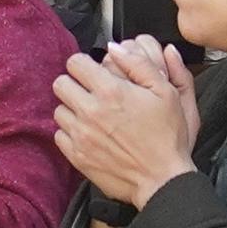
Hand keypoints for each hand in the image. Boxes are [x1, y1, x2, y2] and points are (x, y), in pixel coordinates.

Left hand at [54, 50, 194, 209]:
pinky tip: (89, 135)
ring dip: (72, 109)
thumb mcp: (167, 93)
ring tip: (92, 116)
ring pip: (59, 109)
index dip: (85, 65)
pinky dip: (71, 133)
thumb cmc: (168, 137)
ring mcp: (81, 135)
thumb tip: (114, 47)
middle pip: (60, 83)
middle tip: (91, 93)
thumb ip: (139, 64)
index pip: (75, 63)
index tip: (93, 73)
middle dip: (74, 84)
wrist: (163, 180)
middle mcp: (90, 111)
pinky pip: (59, 135)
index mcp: (111, 91)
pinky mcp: (76, 155)